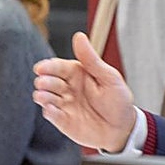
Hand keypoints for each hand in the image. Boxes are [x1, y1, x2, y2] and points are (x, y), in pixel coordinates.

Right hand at [33, 32, 136, 151]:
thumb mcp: (108, 77)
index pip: (59, 67)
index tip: (41, 68)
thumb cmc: (118, 100)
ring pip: (47, 98)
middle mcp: (68, 88)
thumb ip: (91, 59)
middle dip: (44, 81)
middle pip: (50, 81)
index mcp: (77, 74)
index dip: (49, 67)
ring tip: (41, 95)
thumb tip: (79, 36)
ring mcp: (64, 105)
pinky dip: (49, 112)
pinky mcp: (63, 121)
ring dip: (43, 96)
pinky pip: (52, 116)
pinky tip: (49, 110)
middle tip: (42, 82)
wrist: (123, 128)